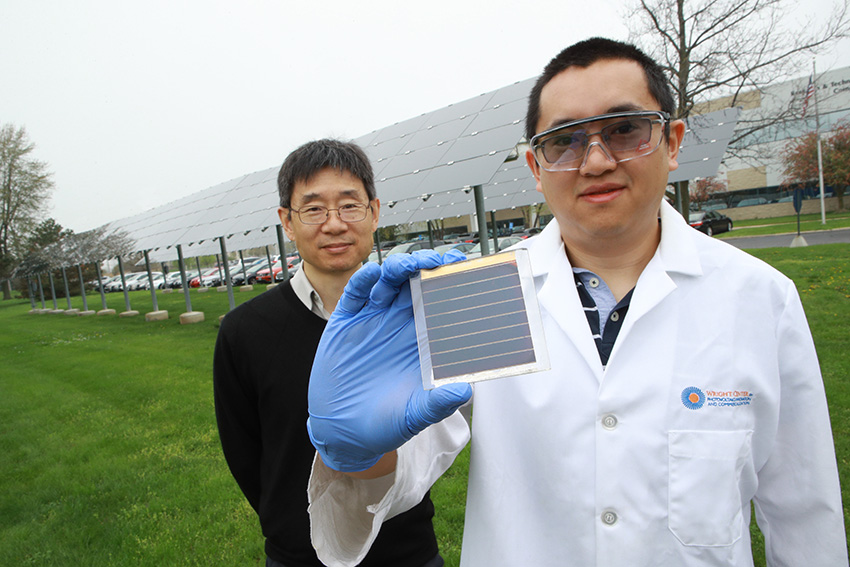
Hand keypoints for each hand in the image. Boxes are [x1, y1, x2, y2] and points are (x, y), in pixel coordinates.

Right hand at [307, 250, 471, 471]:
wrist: (343, 432)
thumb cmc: (385, 423)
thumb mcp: (414, 415)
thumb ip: (438, 403)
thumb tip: (465, 390)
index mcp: (423, 341)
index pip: (442, 304)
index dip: (452, 285)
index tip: (465, 273)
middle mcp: (400, 324)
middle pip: (417, 283)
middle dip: (428, 267)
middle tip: (440, 261)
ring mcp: (373, 320)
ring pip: (389, 282)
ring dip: (399, 268)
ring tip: (409, 265)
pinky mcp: (347, 322)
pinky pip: (356, 293)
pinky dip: (364, 280)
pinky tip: (374, 274)